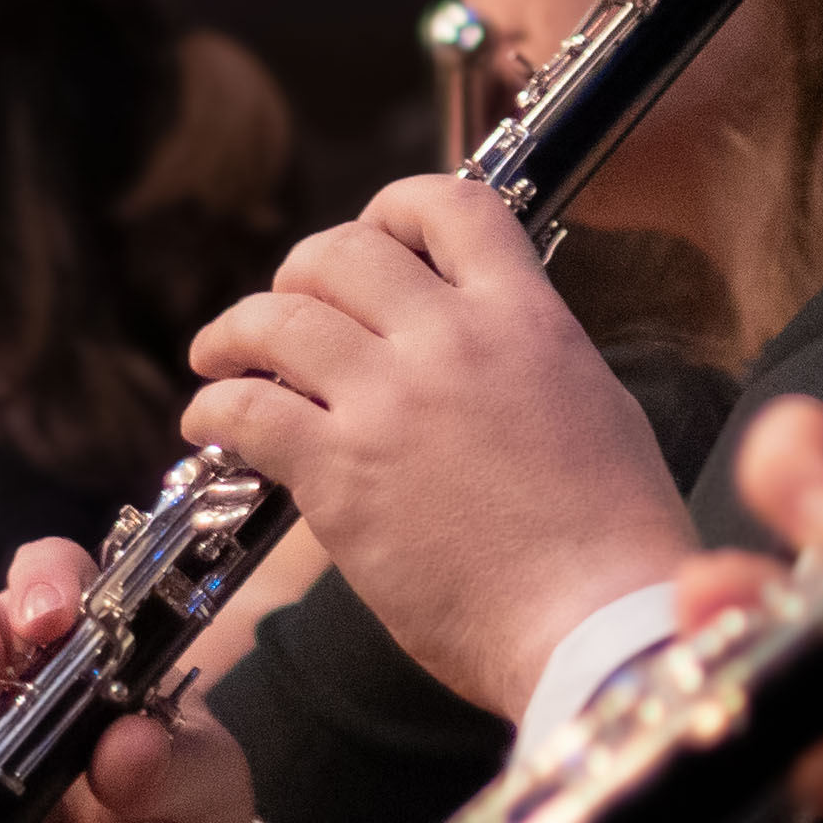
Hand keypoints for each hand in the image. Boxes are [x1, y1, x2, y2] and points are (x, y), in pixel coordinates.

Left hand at [186, 176, 698, 720]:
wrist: (592, 618)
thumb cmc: (612, 531)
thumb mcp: (594, 399)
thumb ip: (533, 351)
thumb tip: (494, 340)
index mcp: (527, 316)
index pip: (452, 204)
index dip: (398, 207)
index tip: (375, 237)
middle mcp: (454, 339)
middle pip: (344, 251)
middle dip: (303, 271)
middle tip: (291, 304)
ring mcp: (391, 402)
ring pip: (278, 319)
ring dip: (235, 332)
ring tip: (221, 355)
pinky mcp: (339, 474)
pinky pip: (246, 409)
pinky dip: (214, 407)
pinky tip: (211, 422)